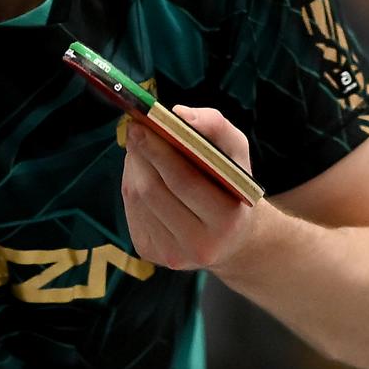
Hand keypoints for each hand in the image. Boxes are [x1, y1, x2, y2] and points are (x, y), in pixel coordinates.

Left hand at [123, 105, 269, 271]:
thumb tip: (179, 114)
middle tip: (134, 129)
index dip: (158, 150)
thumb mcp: (236, 153)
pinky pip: (132, 211)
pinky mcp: (151, 254)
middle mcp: (200, 244)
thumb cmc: (231, 185)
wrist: (232, 238)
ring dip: (133, 168)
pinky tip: (142, 174)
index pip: (183, 180)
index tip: (142, 123)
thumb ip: (216, 127)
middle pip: (154, 191)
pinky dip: (132, 185)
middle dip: (141, 155)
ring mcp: (172, 254)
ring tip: (139, 148)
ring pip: (138, 199)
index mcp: (226, 219)